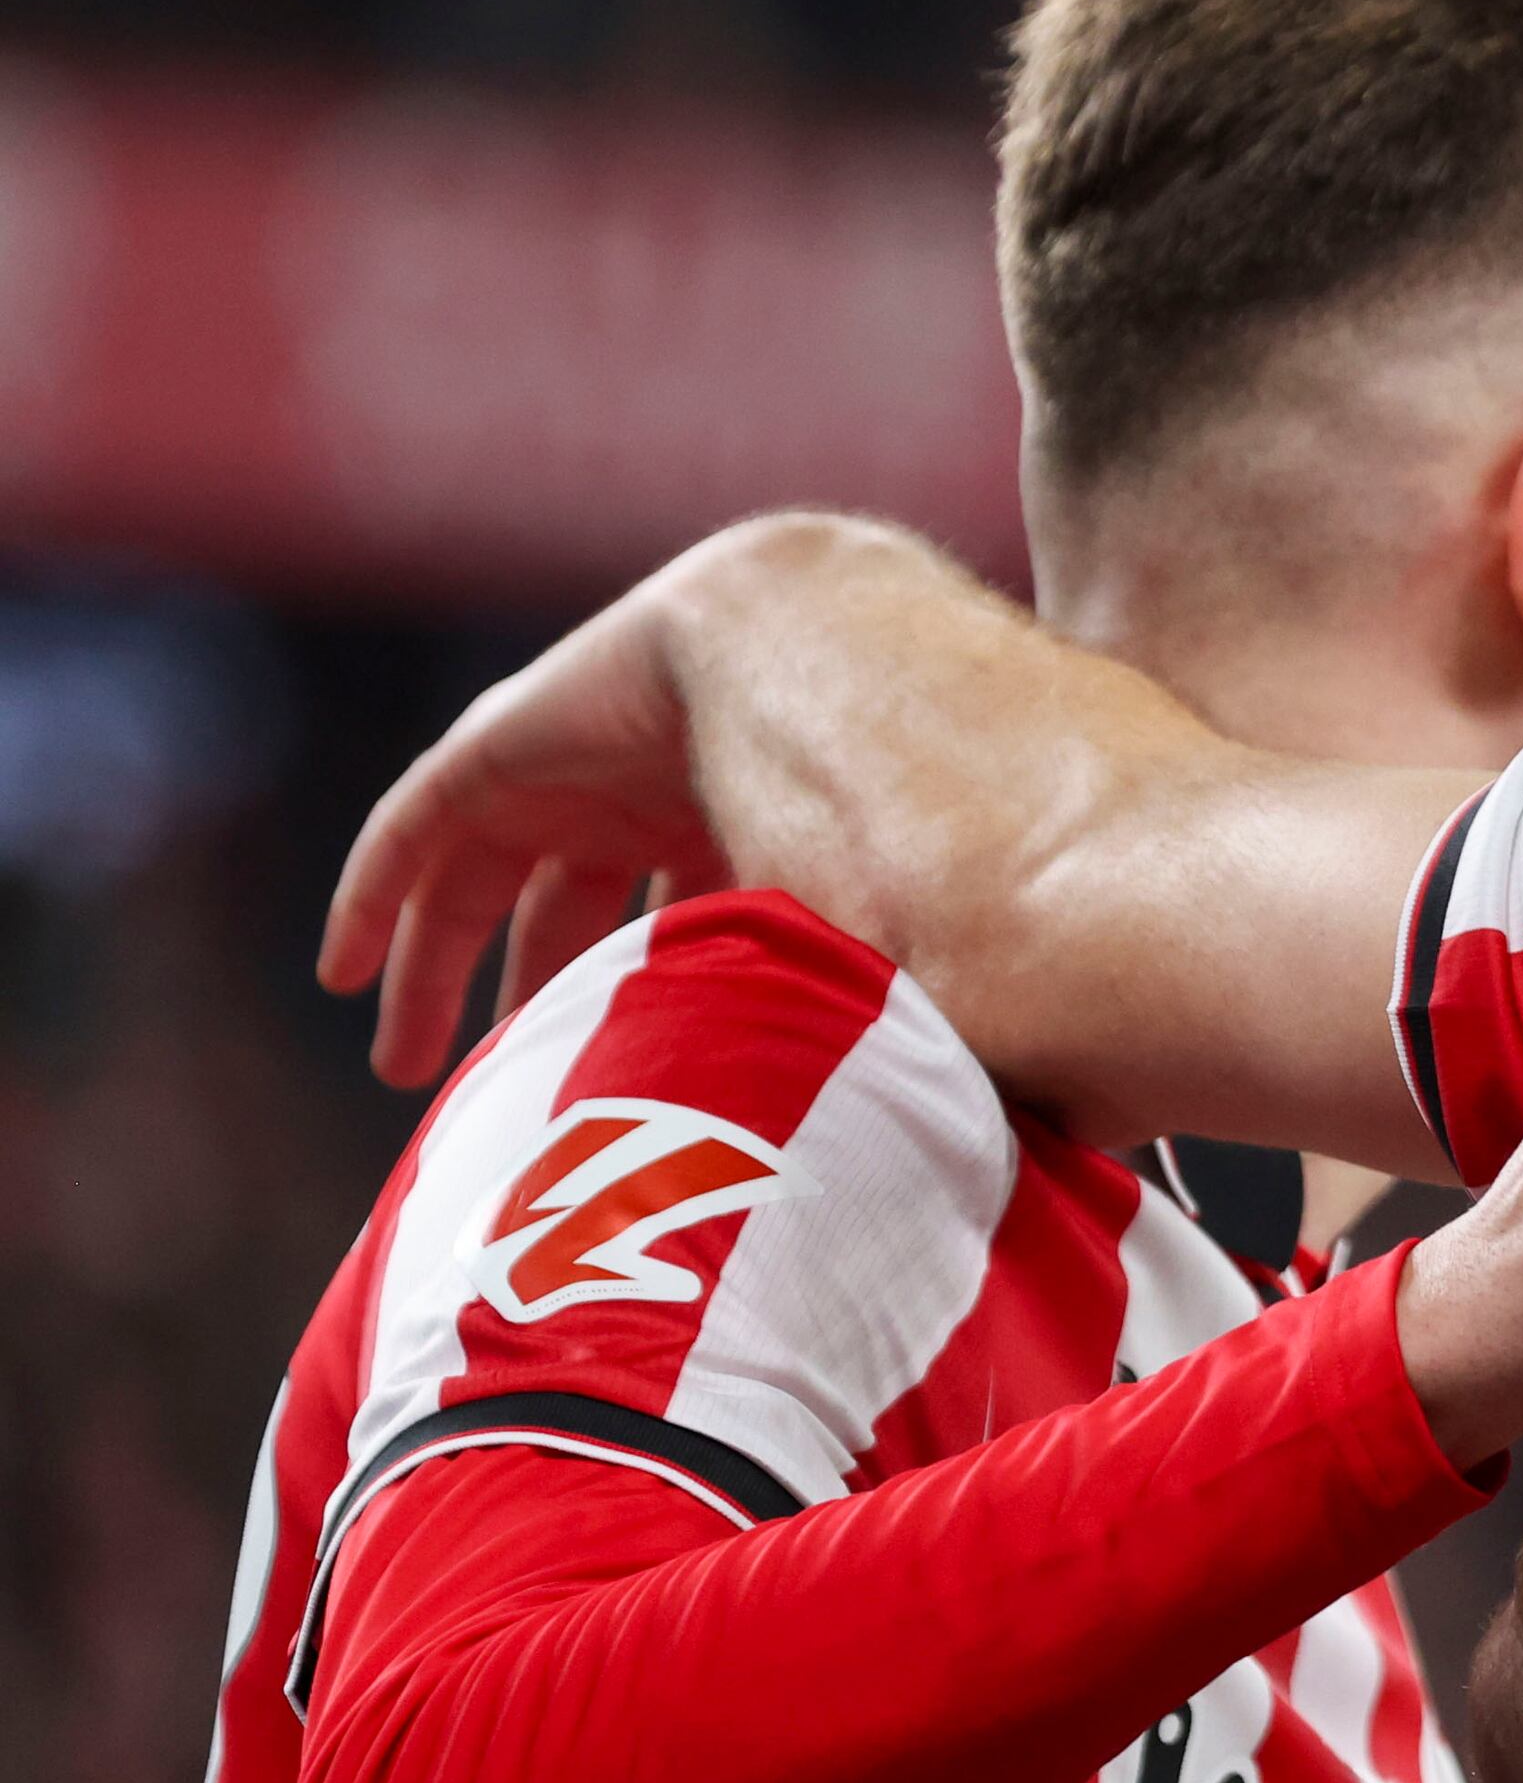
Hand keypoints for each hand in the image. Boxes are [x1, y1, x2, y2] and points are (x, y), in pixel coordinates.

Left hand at [318, 518, 876, 1086]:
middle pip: (567, 910)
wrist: (807, 651)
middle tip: (502, 1092)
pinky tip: (340, 973)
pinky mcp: (496, 740)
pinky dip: (372, 895)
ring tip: (406, 1066)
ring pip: (482, 876)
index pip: (668, 931)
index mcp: (732, 831)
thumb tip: (922, 1131)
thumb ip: (835, 1005)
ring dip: (438, 967)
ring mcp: (571, 762)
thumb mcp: (839, 922)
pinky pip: (414, 825)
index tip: (612, 1092)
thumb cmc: (855, 794)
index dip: (634, 1009)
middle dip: (536, 998)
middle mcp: (647, 796)